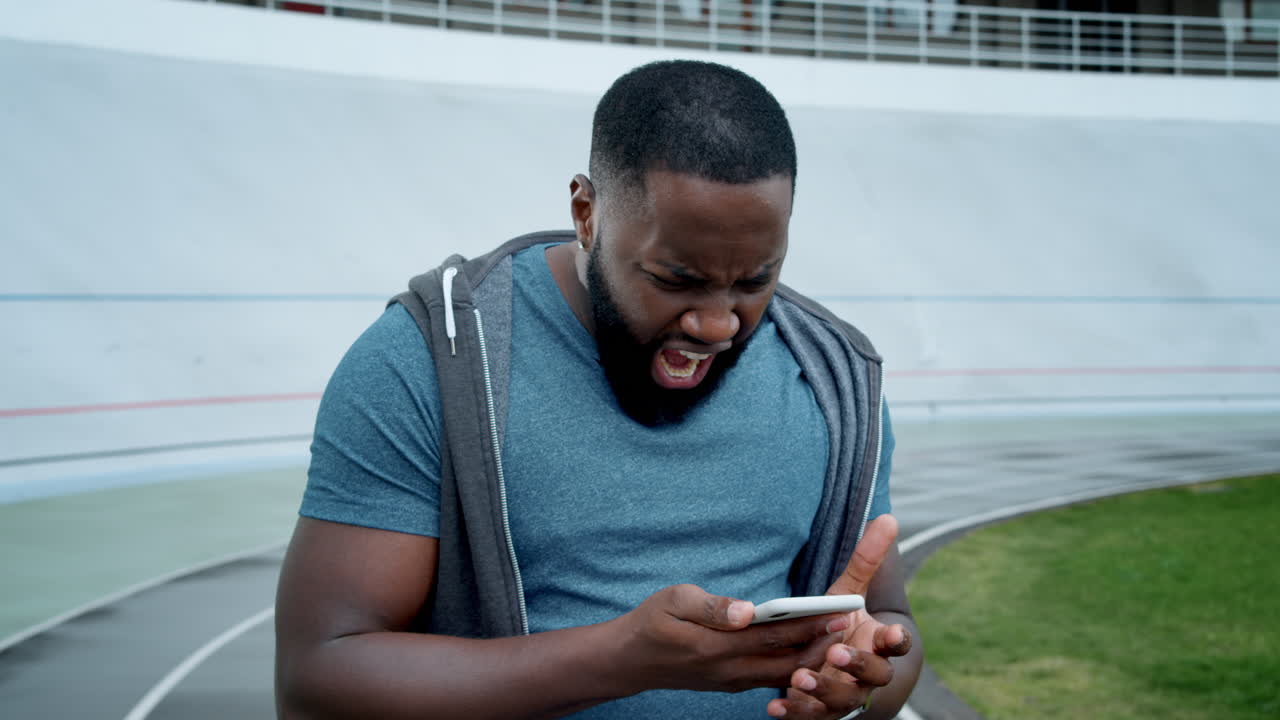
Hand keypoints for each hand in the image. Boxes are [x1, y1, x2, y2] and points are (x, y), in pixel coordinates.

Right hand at [609, 583, 850, 695]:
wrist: (630, 661)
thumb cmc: (651, 622)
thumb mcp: (673, 600)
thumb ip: (712, 607)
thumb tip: (747, 611)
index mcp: (716, 647)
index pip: (774, 636)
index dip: (808, 624)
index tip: (837, 610)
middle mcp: (728, 671)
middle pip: (785, 660)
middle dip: (820, 641)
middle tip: (849, 621)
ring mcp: (730, 682)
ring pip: (781, 674)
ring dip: (810, 658)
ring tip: (837, 638)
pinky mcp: (730, 684)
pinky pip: (768, 679)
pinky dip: (792, 668)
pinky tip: (809, 655)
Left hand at [767, 514, 912, 718]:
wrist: (831, 666)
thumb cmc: (842, 624)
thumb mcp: (850, 592)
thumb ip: (866, 559)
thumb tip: (887, 517)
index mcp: (878, 644)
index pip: (896, 644)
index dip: (896, 640)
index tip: (891, 632)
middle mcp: (868, 674)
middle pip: (873, 675)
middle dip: (857, 665)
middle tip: (837, 652)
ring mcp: (846, 695)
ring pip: (842, 699)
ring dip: (824, 689)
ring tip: (800, 677)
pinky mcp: (821, 711)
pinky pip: (810, 716)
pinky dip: (795, 713)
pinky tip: (774, 707)